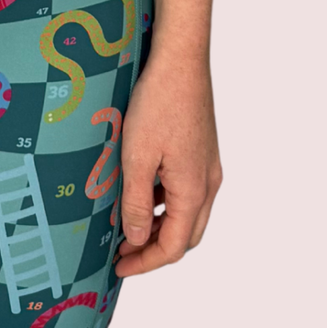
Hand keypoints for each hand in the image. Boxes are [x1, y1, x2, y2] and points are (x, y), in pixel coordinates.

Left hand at [113, 55, 222, 276]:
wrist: (181, 60)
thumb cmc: (158, 104)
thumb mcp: (137, 157)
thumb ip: (136, 202)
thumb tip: (137, 238)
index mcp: (194, 190)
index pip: (173, 246)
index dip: (145, 263)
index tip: (118, 267)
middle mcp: (208, 183)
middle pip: (186, 235)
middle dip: (154, 248)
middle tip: (122, 251)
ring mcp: (208, 166)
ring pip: (188, 213)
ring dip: (160, 225)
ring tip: (126, 223)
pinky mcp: (202, 151)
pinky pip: (187, 190)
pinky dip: (165, 202)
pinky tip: (141, 191)